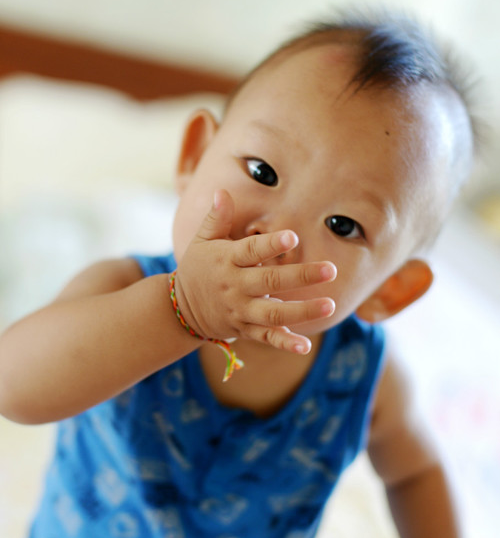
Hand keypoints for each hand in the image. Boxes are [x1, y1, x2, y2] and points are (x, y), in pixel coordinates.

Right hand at [174, 189, 335, 352]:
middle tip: (331, 270)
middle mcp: (236, 287)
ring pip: (273, 314)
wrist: (180, 309)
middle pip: (270, 281)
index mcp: (227, 260)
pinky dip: (285, 343)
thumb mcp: (201, 240)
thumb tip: (222, 191)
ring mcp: (241, 311)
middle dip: (301, 276)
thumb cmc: (198, 267)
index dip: (271, 245)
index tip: (292, 237)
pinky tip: (305, 346)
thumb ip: (216, 217)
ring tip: (329, 305)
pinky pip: (266, 338)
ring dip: (302, 311)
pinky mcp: (244, 329)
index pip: (251, 251)